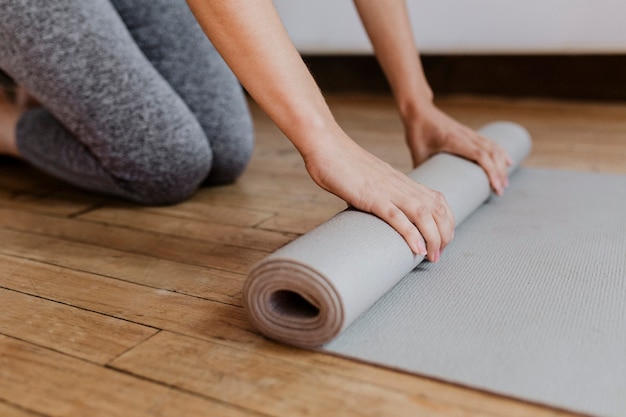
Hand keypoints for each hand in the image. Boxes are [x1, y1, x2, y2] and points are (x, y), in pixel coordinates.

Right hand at [303, 130, 453, 261]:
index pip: (436, 199)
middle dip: (444, 234)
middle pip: (436, 209)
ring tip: (432, 257)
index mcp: (400, 180)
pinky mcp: (371, 196)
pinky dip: (410, 234)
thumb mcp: (368, 179)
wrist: (325, 145)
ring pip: (423, 214)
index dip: (446, 221)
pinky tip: (416, 249)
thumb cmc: (341, 163)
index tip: (443, 239)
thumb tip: (374, 210)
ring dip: (433, 238)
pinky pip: (396, 216)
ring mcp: (386, 190)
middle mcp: (399, 185)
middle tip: (438, 255)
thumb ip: (376, 192)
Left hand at [404, 101, 512, 194]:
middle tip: (500, 192)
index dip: (491, 171)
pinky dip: (501, 153)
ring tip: (504, 183)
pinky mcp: (470, 133)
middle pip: (492, 153)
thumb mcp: (417, 153)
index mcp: (453, 140)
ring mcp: (469, 133)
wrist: (419, 110)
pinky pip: (491, 142)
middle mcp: (465, 135)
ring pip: (494, 147)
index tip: (495, 187)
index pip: (480, 155)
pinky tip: (508, 162)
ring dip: (502, 164)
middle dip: (499, 173)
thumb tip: (425, 192)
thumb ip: (424, 172)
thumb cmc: (417, 131)